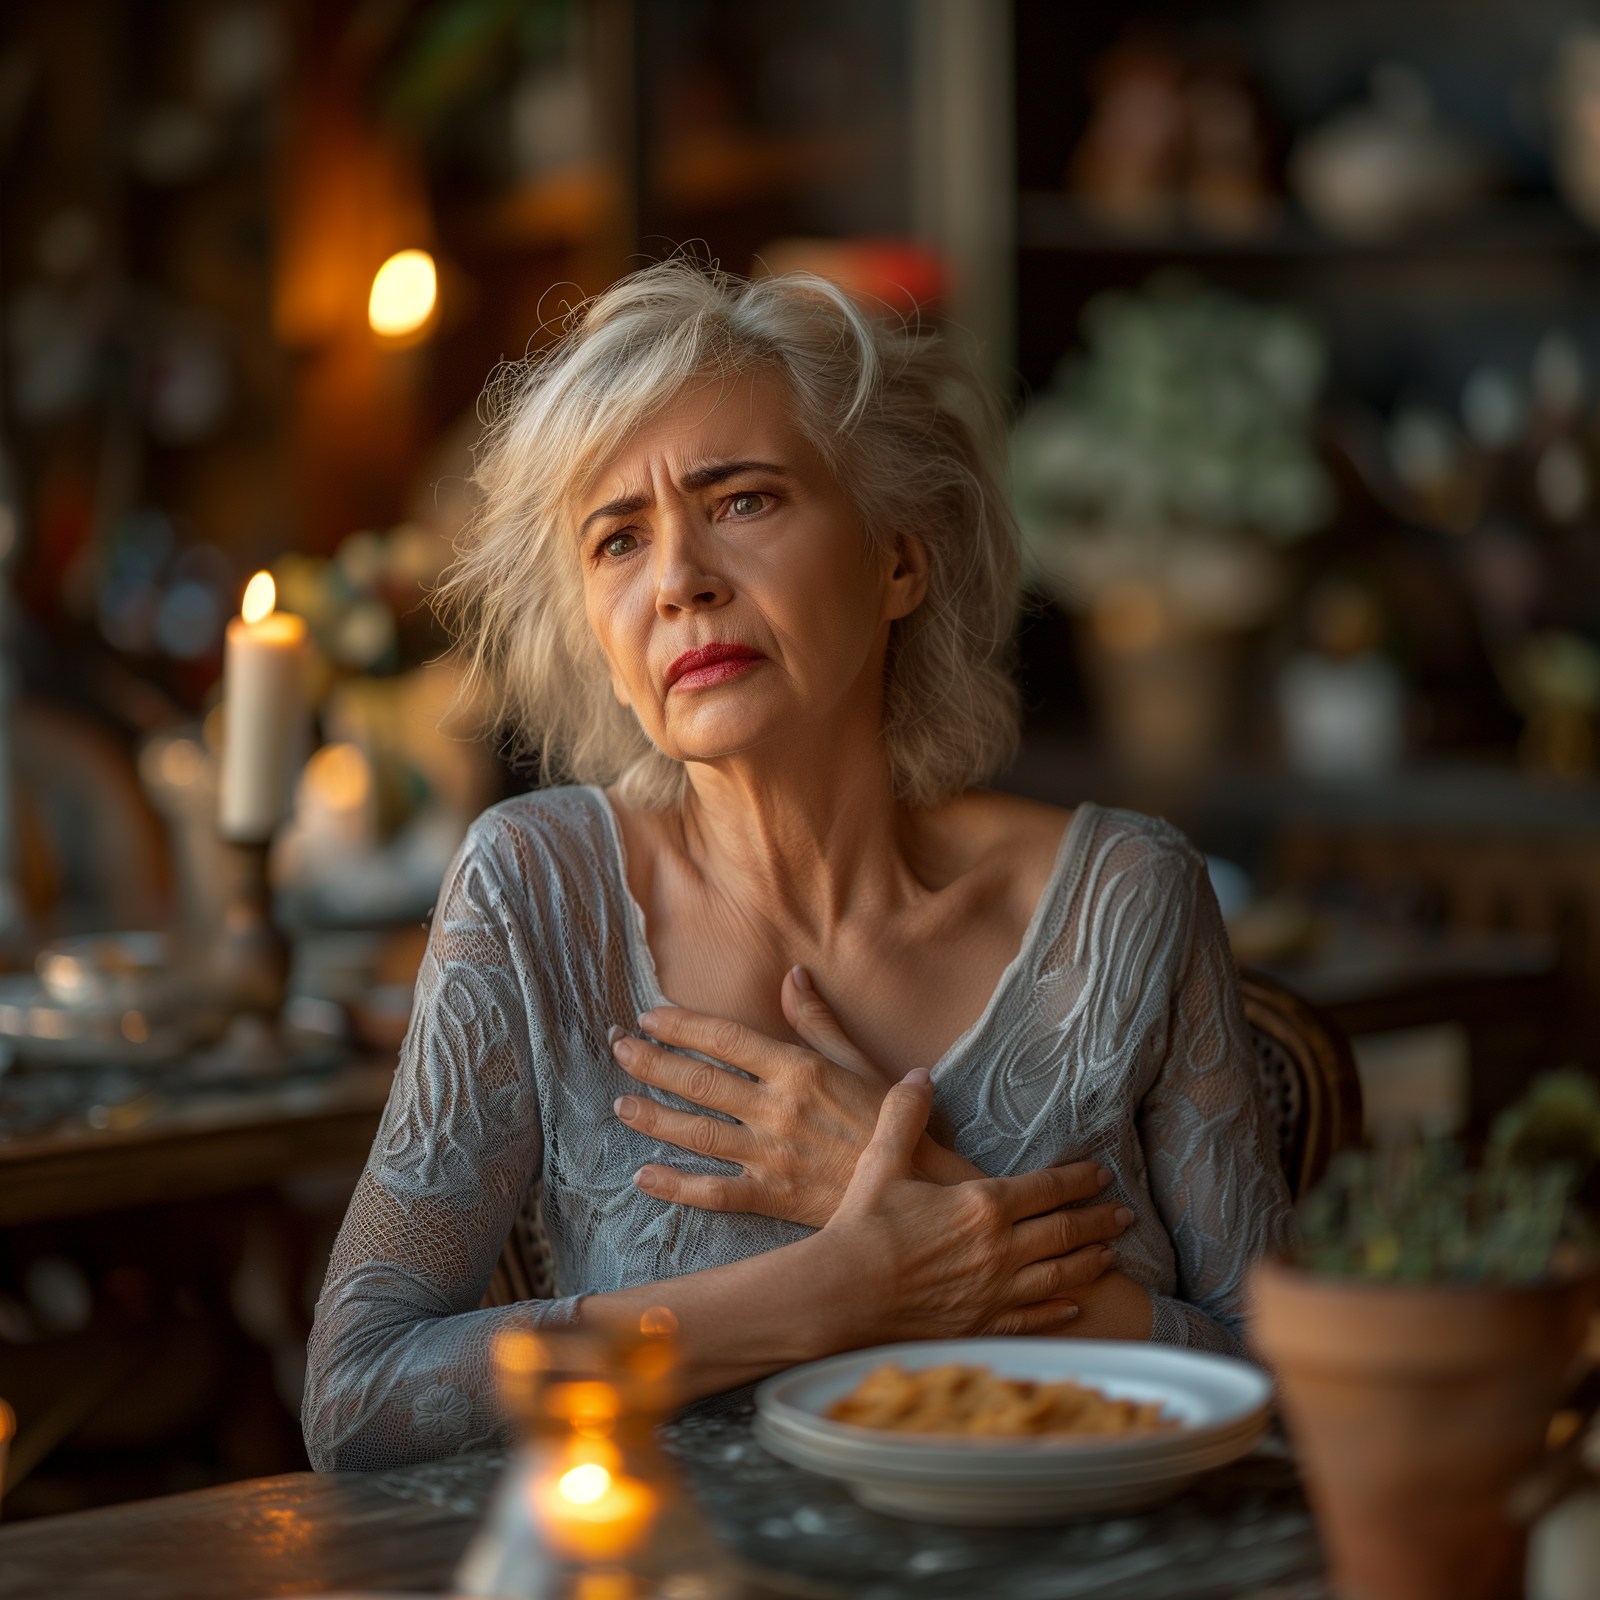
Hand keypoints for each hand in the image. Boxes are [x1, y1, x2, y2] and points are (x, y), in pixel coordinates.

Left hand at [612, 968, 978, 1225]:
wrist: (918, 1188)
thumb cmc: (890, 1120)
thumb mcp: (858, 1060)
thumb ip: (817, 1019)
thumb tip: (792, 974)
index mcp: (798, 1069)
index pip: (726, 1039)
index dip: (682, 1026)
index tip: (649, 1017)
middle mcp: (778, 1108)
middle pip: (700, 1082)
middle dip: (652, 1063)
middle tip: (618, 1049)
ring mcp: (772, 1155)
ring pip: (697, 1133)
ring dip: (654, 1118)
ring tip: (620, 1105)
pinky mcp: (773, 1197)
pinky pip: (714, 1192)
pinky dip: (676, 1186)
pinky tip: (644, 1177)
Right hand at [817, 1069, 1133, 1339]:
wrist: (842, 1294)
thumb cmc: (863, 1224)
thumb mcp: (883, 1159)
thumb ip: (906, 1113)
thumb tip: (921, 1075)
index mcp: (983, 1204)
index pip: (1047, 1188)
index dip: (1078, 1179)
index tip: (1101, 1174)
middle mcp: (1000, 1249)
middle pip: (1064, 1232)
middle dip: (1098, 1220)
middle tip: (1125, 1214)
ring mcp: (994, 1292)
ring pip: (1057, 1275)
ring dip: (1088, 1262)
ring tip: (1110, 1255)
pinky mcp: (981, 1324)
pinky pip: (1032, 1318)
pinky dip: (1058, 1310)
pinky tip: (1073, 1306)